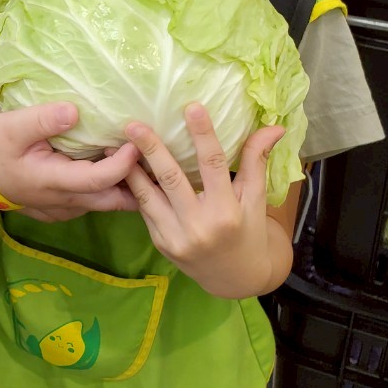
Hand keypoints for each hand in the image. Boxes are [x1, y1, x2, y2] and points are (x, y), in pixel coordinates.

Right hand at [0, 103, 139, 222]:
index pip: (100, 179)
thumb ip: (43, 119)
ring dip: (127, 186)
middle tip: (152, 155)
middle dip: (138, 182)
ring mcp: (64, 209)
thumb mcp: (12, 127)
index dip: (124, 163)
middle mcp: (64, 201)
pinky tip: (115, 168)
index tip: (136, 140)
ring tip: (140, 159)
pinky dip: (111, 188)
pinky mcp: (62, 208)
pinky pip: (94, 203)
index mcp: (54, 181)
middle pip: (114, 201)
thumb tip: (75, 111)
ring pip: (106, 204)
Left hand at [122, 104, 284, 296]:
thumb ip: (256, 160)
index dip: (203, 135)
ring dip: (130, 169)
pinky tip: (121, 169)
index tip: (191, 107)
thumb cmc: (250, 232)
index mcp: (227, 211)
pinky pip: (144, 210)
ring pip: (147, 196)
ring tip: (113, 146)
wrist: (237, 279)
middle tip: (133, 124)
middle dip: (151, 149)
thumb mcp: (256, 198)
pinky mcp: (161, 243)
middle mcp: (199, 225)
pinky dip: (134, 188)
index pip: (214, 165)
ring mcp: (176, 237)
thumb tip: (274, 126)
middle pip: (172, 179)